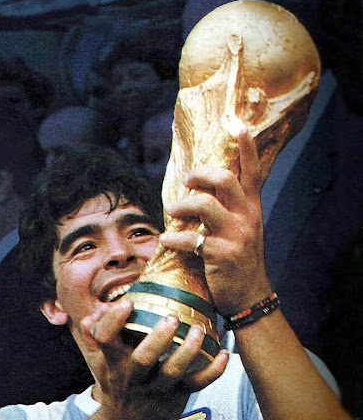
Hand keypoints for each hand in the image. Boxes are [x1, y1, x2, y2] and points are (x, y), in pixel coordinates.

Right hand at [81, 298, 228, 419]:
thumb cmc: (115, 382)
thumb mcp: (98, 361)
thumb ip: (93, 334)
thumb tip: (97, 310)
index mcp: (113, 362)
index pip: (106, 340)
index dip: (114, 320)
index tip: (128, 302)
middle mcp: (134, 377)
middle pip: (144, 358)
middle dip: (158, 338)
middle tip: (171, 318)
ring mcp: (157, 388)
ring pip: (174, 371)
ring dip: (188, 350)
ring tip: (198, 330)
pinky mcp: (178, 396)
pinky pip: (198, 384)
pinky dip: (215, 370)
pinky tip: (225, 353)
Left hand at [160, 129, 271, 314]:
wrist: (250, 295)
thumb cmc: (240, 260)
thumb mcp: (243, 229)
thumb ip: (229, 207)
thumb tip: (200, 187)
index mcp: (252, 207)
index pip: (252, 171)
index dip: (245, 146)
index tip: (236, 123)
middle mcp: (247, 217)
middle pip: (223, 179)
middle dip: (198, 175)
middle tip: (186, 183)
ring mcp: (236, 235)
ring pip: (204, 204)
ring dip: (182, 205)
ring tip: (171, 211)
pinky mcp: (222, 254)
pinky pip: (191, 239)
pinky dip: (174, 238)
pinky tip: (166, 240)